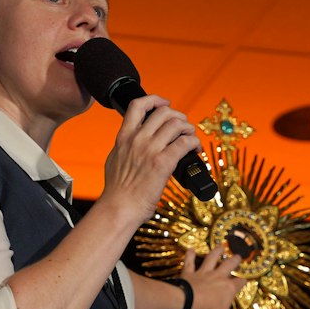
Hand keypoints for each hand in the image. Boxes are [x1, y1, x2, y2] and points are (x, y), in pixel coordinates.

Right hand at [98, 95, 202, 227]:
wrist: (118, 208)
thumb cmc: (117, 191)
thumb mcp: (114, 160)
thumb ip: (124, 148)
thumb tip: (131, 144)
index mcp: (124, 137)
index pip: (138, 105)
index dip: (155, 100)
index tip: (164, 103)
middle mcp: (137, 139)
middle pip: (164, 112)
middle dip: (178, 116)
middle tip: (184, 127)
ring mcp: (150, 150)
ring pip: (177, 124)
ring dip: (189, 128)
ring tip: (191, 138)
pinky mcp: (162, 163)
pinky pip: (185, 142)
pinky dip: (194, 142)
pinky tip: (195, 150)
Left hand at [182, 247, 244, 308]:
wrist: (188, 301)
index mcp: (228, 288)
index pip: (239, 283)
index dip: (243, 282)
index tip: (245, 281)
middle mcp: (218, 277)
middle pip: (228, 265)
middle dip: (235, 261)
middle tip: (238, 256)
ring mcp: (203, 273)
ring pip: (211, 259)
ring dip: (216, 252)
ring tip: (220, 246)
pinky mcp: (189, 272)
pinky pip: (189, 262)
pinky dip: (189, 255)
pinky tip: (190, 249)